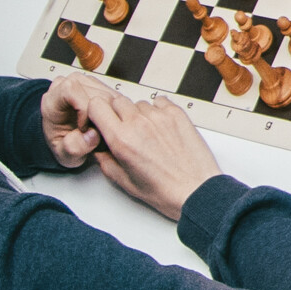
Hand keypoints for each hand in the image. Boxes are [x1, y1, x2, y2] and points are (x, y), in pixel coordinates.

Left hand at [41, 74, 105, 169]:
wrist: (67, 139)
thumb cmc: (64, 144)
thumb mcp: (64, 155)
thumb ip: (74, 148)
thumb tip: (92, 135)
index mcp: (52, 101)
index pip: (70, 90)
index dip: (83, 107)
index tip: (85, 127)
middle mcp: (66, 86)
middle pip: (94, 92)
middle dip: (101, 114)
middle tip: (97, 132)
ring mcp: (82, 83)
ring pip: (107, 92)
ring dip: (110, 112)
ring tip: (101, 127)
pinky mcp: (96, 84)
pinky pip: (114, 93)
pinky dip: (114, 109)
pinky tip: (106, 120)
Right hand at [80, 84, 223, 220]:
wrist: (194, 188)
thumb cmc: (163, 189)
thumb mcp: (122, 180)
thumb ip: (104, 159)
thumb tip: (99, 148)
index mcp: (121, 139)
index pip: (96, 105)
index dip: (96, 113)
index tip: (100, 121)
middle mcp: (139, 123)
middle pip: (117, 100)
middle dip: (115, 113)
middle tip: (123, 128)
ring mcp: (159, 116)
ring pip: (138, 103)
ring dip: (138, 114)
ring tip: (146, 133)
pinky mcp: (177, 114)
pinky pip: (159, 101)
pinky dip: (157, 110)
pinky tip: (160, 127)